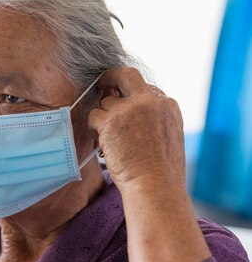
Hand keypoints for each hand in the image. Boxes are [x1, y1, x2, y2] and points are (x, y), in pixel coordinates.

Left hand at [88, 68, 185, 191]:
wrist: (155, 186)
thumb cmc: (161, 171)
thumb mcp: (167, 136)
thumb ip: (153, 117)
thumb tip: (129, 109)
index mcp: (167, 105)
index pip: (144, 87)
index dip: (129, 92)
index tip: (120, 96)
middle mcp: (149, 101)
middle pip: (125, 75)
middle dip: (110, 78)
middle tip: (101, 85)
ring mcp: (129, 109)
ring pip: (105, 102)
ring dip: (103, 119)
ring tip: (111, 140)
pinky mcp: (111, 120)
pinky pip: (93, 116)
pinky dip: (94, 128)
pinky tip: (103, 143)